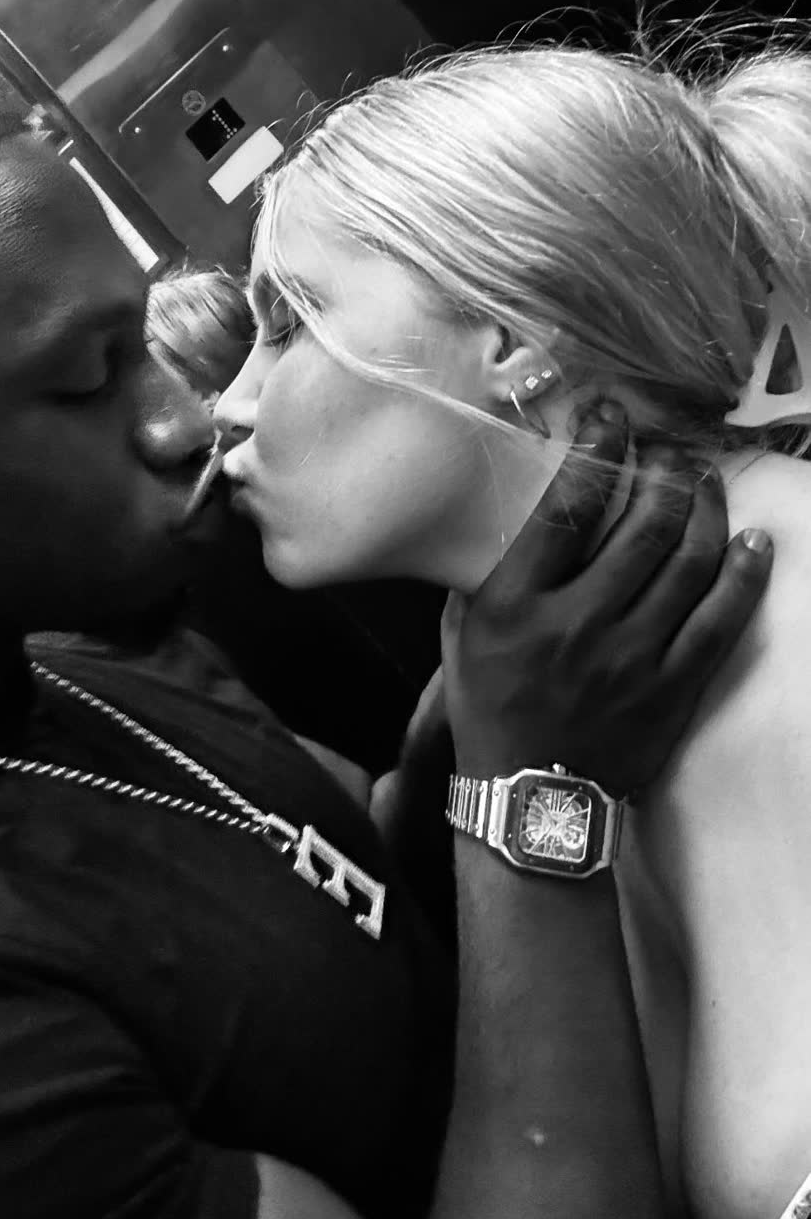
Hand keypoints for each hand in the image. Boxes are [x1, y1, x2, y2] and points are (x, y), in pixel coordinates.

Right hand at [447, 409, 772, 797]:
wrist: (530, 801)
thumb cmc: (489, 709)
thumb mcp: (462, 634)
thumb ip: (487, 573)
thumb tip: (518, 510)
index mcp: (516, 605)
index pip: (566, 507)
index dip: (597, 450)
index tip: (612, 416)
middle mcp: (576, 624)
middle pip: (643, 525)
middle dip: (665, 472)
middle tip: (670, 453)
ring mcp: (631, 658)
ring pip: (690, 562)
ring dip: (706, 510)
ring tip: (707, 484)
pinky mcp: (673, 690)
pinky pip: (721, 621)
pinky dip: (744, 575)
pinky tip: (755, 544)